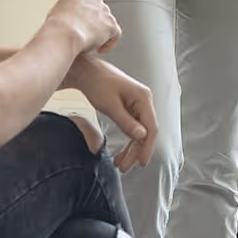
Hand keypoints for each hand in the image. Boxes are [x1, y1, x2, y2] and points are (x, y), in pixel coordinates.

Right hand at [45, 0, 120, 55]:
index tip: (79, 22)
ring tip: (91, 44)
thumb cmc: (55, 26)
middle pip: (98, 10)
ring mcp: (104, 10)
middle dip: (93, 22)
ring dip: (100, 33)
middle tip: (85, 34)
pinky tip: (99, 50)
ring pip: (107, 22)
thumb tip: (66, 19)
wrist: (63, 34)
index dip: (84, 13)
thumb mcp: (56, 10)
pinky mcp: (111, 24)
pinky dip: (109, 43)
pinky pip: (115, 34)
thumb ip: (66, 10)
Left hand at [68, 54, 158, 169]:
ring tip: (120, 163)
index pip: (151, 127)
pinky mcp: (129, 107)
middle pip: (146, 132)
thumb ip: (126, 122)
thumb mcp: (110, 105)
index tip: (140, 162)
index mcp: (143, 97)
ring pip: (139, 132)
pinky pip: (132, 127)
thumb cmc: (97, 83)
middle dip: (136, 151)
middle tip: (125, 166)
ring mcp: (137, 104)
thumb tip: (142, 136)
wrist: (85, 71)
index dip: (147, 147)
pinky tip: (121, 152)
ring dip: (131, 148)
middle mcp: (144, 101)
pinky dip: (127, 140)